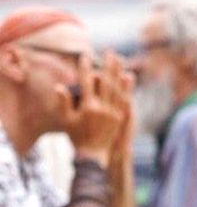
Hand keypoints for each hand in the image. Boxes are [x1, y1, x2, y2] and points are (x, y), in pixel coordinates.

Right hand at [59, 52, 131, 166]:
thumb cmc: (75, 136)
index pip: (86, 83)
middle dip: (107, 65)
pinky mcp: (121, 116)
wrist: (92, 155)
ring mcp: (113, 112)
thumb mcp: (66, 120)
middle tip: (109, 52)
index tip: (85, 56)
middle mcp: (102, 108)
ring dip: (118, 72)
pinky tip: (128, 76)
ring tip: (119, 59)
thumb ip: (63, 103)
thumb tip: (58, 86)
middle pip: (106, 82)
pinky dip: (126, 86)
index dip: (85, 69)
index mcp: (87, 107)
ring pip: (117, 88)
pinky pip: (124, 98)